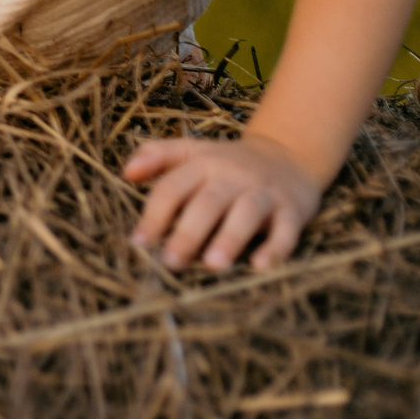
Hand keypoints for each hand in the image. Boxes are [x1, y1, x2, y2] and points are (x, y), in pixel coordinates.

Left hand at [122, 132, 321, 270]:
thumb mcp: (193, 152)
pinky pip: (287, 229)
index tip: (138, 242)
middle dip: (188, 232)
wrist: (288, 156)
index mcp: (203, 164)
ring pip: (246, 213)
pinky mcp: (292, 210)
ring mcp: (264, 193)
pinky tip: (260, 266)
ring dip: (229, 238)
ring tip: (213, 264)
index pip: (173, 187)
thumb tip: (126, 173)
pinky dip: (276, 248)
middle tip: (170, 261)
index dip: (154, 214)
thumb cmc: (228, 164)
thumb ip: (157, 156)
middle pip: (207, 202)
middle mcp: (233, 176)